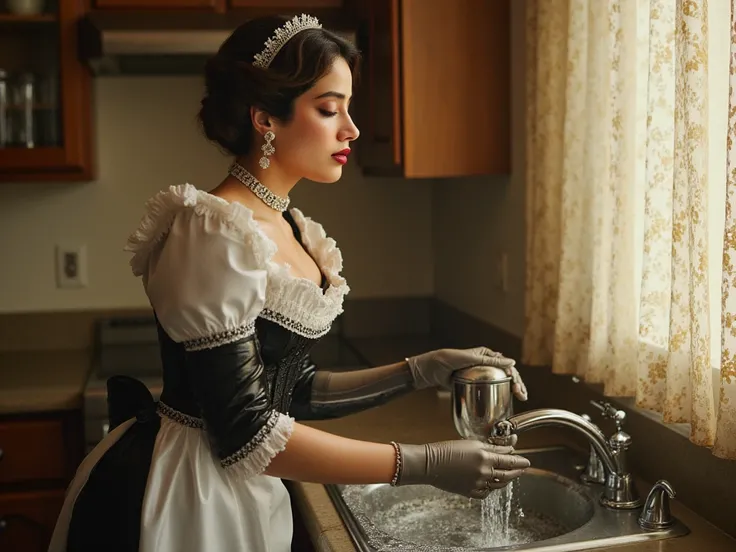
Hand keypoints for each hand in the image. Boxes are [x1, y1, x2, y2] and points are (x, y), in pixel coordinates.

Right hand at [395, 440, 529, 498]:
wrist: (430, 464)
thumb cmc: (447, 450)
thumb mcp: (471, 443)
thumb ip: (491, 446)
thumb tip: (507, 447)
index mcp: (484, 458)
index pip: (509, 461)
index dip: (520, 461)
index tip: (526, 461)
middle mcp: (484, 473)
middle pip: (508, 474)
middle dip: (518, 471)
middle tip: (523, 468)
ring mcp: (477, 484)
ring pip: (499, 485)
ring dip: (507, 479)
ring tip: (510, 475)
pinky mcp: (470, 492)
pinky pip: (487, 492)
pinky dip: (492, 488)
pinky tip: (492, 483)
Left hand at [405, 347, 527, 400]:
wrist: (430, 370)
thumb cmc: (446, 359)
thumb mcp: (469, 358)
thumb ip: (489, 360)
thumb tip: (511, 362)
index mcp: (486, 355)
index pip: (506, 365)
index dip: (515, 376)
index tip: (518, 387)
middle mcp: (485, 364)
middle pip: (506, 374)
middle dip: (517, 384)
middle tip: (522, 396)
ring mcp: (479, 375)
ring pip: (499, 382)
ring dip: (510, 390)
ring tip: (518, 399)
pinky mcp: (473, 384)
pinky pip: (487, 389)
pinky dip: (497, 395)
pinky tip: (503, 402)